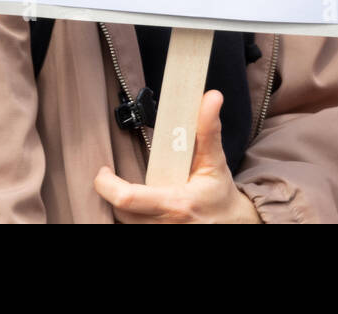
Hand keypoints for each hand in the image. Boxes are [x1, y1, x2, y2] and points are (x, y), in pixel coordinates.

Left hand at [93, 90, 260, 222]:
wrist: (234, 224)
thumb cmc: (220, 194)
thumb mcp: (215, 161)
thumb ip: (209, 129)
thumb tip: (212, 96)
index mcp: (176, 204)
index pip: (127, 198)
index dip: (107, 185)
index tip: (103, 171)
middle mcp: (166, 225)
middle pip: (120, 212)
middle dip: (113, 193)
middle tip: (113, 177)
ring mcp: (162, 235)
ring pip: (124, 223)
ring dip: (122, 206)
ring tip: (126, 190)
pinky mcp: (159, 240)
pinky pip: (134, 228)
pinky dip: (131, 216)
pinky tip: (137, 206)